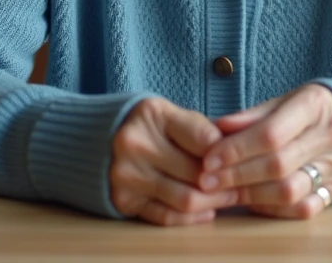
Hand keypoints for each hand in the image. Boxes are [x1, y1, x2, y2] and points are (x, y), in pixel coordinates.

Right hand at [110, 97, 238, 225]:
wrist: (90, 139)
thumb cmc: (143, 126)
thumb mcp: (167, 114)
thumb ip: (199, 129)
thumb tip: (236, 152)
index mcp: (152, 114)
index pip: (205, 137)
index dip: (228, 152)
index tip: (240, 159)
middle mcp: (135, 143)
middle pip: (197, 172)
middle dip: (226, 181)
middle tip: (241, 184)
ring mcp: (127, 174)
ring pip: (185, 198)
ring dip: (213, 202)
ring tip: (227, 198)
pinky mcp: (123, 200)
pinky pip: (166, 216)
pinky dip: (191, 217)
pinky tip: (206, 211)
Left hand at [199, 84, 331, 218]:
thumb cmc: (299, 110)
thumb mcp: (277, 102)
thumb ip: (249, 117)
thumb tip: (216, 130)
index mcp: (316, 104)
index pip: (271, 134)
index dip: (236, 150)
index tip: (209, 160)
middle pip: (278, 164)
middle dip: (236, 175)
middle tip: (207, 181)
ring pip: (289, 191)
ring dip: (250, 195)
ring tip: (224, 192)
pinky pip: (302, 208)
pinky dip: (272, 208)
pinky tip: (251, 201)